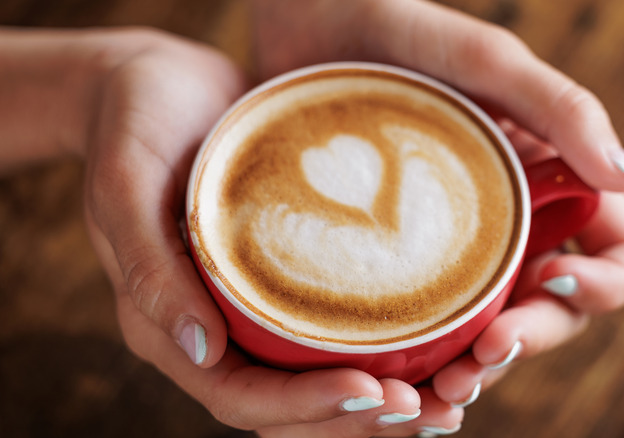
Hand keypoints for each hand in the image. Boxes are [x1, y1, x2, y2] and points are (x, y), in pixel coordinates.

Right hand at [80, 28, 433, 437]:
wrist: (161, 83)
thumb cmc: (132, 126)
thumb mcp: (125, 183)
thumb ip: (150, 267)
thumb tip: (201, 351)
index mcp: (169, 324)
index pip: (238, 395)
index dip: (304, 407)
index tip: (371, 391)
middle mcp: (215, 327)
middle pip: (287, 407)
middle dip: (354, 419)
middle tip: (423, 408)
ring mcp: (252, 305)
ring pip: (316, 378)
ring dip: (376, 401)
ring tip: (443, 400)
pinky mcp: (286, 276)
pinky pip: (333, 328)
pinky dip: (380, 350)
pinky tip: (434, 344)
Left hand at [251, 0, 623, 426]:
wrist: (309, 24)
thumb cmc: (401, 29)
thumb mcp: (485, 61)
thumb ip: (564, 110)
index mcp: (554, 183)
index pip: (622, 254)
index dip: (607, 285)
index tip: (552, 283)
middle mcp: (514, 224)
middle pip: (555, 311)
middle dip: (528, 343)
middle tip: (479, 362)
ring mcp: (456, 248)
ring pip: (491, 330)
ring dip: (477, 370)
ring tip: (439, 391)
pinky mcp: (399, 261)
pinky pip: (426, 324)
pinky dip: (423, 360)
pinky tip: (396, 376)